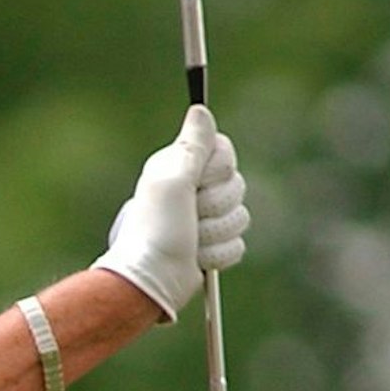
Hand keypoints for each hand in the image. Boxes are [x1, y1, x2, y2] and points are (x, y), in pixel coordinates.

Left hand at [94, 104, 250, 321]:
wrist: (149, 281)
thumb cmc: (156, 230)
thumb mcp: (172, 180)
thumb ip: (191, 146)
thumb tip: (200, 109)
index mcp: (179, 168)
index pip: (225, 152)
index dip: (218, 169)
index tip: (196, 183)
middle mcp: (191, 191)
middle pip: (237, 185)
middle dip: (216, 206)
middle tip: (188, 217)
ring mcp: (202, 220)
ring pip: (240, 216)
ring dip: (215, 233)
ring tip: (189, 241)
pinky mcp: (210, 246)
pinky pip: (238, 243)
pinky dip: (218, 254)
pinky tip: (195, 258)